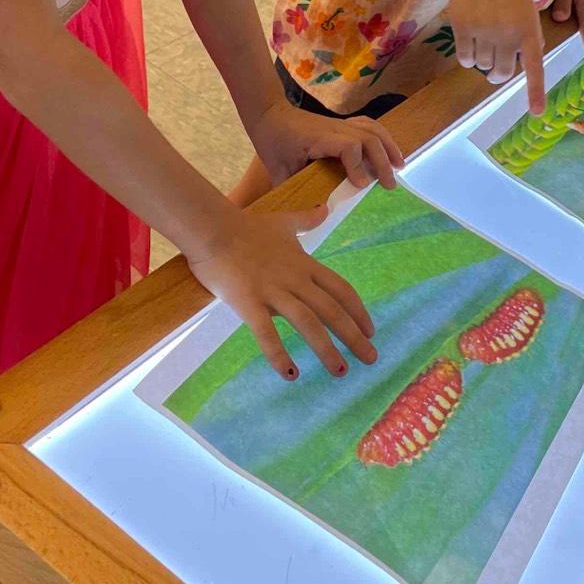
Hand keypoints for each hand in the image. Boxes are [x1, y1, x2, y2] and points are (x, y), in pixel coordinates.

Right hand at [189, 204, 375, 378]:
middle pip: (332, 311)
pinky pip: (266, 332)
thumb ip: (306, 219)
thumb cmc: (247, 226)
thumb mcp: (283, 221)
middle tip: (370, 359)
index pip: (341, 290)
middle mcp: (295, 280)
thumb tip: (325, 208)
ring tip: (341, 372)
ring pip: (308, 323)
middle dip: (354, 336)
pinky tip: (291, 375)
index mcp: (305, 265)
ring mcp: (272, 291)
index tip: (370, 330)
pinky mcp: (248, 302)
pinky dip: (279, 354)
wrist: (213, 227)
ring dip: (326, 349)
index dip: (358, 311)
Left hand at [246, 98, 402, 191]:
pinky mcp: (343, 124)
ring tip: (399, 166)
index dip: (358, 165)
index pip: (348, 146)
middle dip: (381, 161)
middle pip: (367, 138)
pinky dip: (383, 137)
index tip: (361, 185)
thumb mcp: (278, 168)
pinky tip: (389, 152)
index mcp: (318, 138)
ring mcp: (340, 124)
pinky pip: (369, 125)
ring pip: (372, 129)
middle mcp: (334, 128)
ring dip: (388, 147)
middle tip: (389, 185)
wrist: (270, 114)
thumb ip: (293, 189)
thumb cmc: (273, 141)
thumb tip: (308, 214)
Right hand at [446, 0, 545, 111]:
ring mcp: (484, 32)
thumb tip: (530, 57)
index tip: (537, 113)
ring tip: (483, 38)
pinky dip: (466, 57)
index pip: (534, 66)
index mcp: (527, 30)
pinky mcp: (463, 29)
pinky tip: (469, 39)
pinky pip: (465, 58)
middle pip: (502, 72)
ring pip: (481, 65)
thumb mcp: (526, 8)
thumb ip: (529, 35)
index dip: (535, 91)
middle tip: (495, 71)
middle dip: (497, 75)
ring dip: (481, 60)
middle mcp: (507, 34)